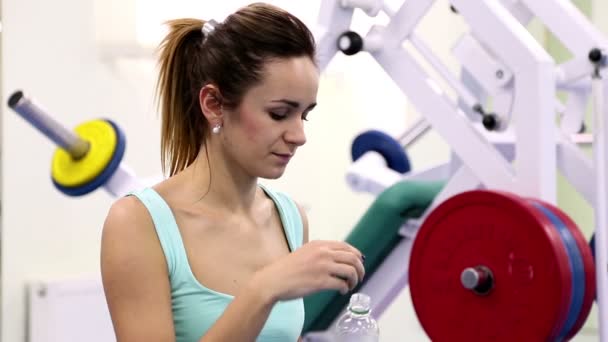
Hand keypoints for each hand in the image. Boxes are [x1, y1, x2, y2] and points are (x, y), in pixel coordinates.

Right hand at [251, 240, 365, 301]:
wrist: (273, 280)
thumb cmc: (287, 269)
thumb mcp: (304, 252)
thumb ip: (320, 253)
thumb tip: (338, 259)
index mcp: (319, 244)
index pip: (346, 246)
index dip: (357, 255)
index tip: (359, 262)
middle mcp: (323, 253)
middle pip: (353, 258)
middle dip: (360, 268)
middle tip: (360, 277)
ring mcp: (323, 267)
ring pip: (351, 271)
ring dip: (355, 279)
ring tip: (351, 285)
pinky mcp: (321, 281)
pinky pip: (342, 284)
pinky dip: (345, 288)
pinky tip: (342, 291)